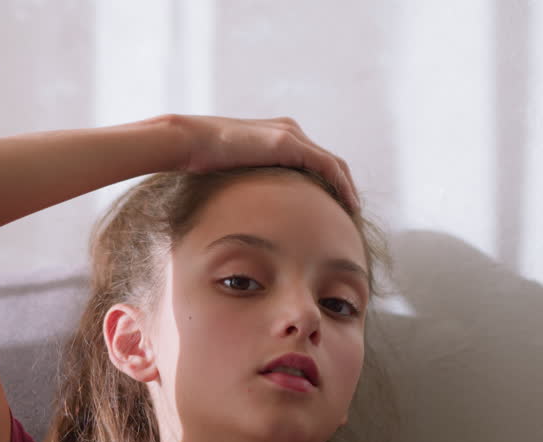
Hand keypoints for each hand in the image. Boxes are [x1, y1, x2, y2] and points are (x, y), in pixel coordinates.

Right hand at [170, 114, 359, 211]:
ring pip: (332, 163)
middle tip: (350, 209)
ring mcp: (290, 135)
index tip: (334, 204)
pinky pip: (326, 166)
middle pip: (328, 161)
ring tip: (353, 210)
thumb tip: (248, 208)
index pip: (313, 159)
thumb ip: (251, 183)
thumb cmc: (202, 159)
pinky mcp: (288, 143)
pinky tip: (346, 203)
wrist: (189, 141)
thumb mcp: (234, 172)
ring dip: (346, 187)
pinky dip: (340, 184)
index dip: (328, 182)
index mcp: (278, 135)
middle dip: (342, 185)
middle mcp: (289, 131)